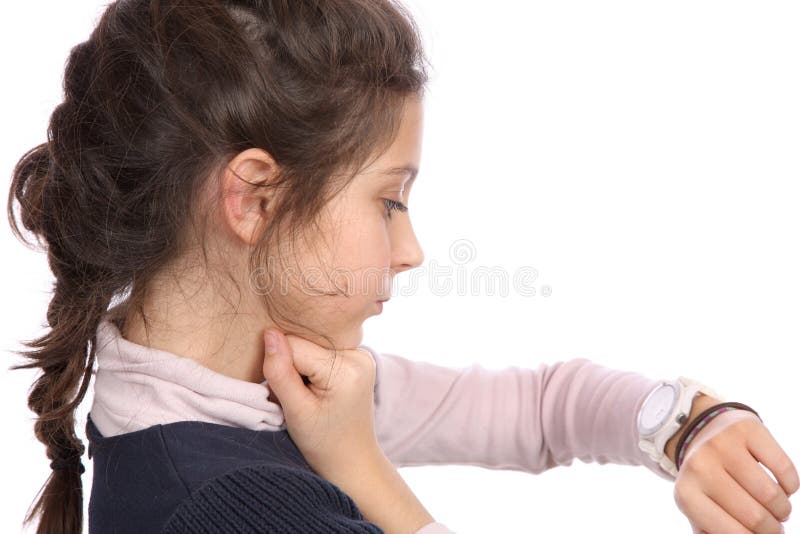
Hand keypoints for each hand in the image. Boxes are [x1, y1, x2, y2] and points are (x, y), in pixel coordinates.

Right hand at [260, 327, 383, 483]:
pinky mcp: (355, 358)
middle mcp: (358, 353)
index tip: (287, 394)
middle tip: (298, 397)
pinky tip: (316, 387)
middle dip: (291, 365)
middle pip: (304, 341)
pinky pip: (320, 350)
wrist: (352, 460)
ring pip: (310, 344)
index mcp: (347, 367)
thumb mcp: (297, 412)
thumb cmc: (324, 443)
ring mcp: (359, 353)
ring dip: (300, 366)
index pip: (294, 345)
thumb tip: (269, 333)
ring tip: (308, 395)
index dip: (279, 367)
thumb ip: (280, 372)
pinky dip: (311, 366)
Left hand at [672, 409, 798, 533]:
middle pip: (755, 517)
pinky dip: (790, 485)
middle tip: (774, 526)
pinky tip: (782, 487)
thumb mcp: (699, 507)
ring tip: (778, 509)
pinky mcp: (745, 429)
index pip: (731, 533)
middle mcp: (699, 468)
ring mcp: (721, 445)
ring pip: (771, 494)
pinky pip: (783, 468)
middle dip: (772, 529)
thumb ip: (711, 531)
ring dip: (782, 509)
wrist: (701, 431)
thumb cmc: (706, 480)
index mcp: (686, 495)